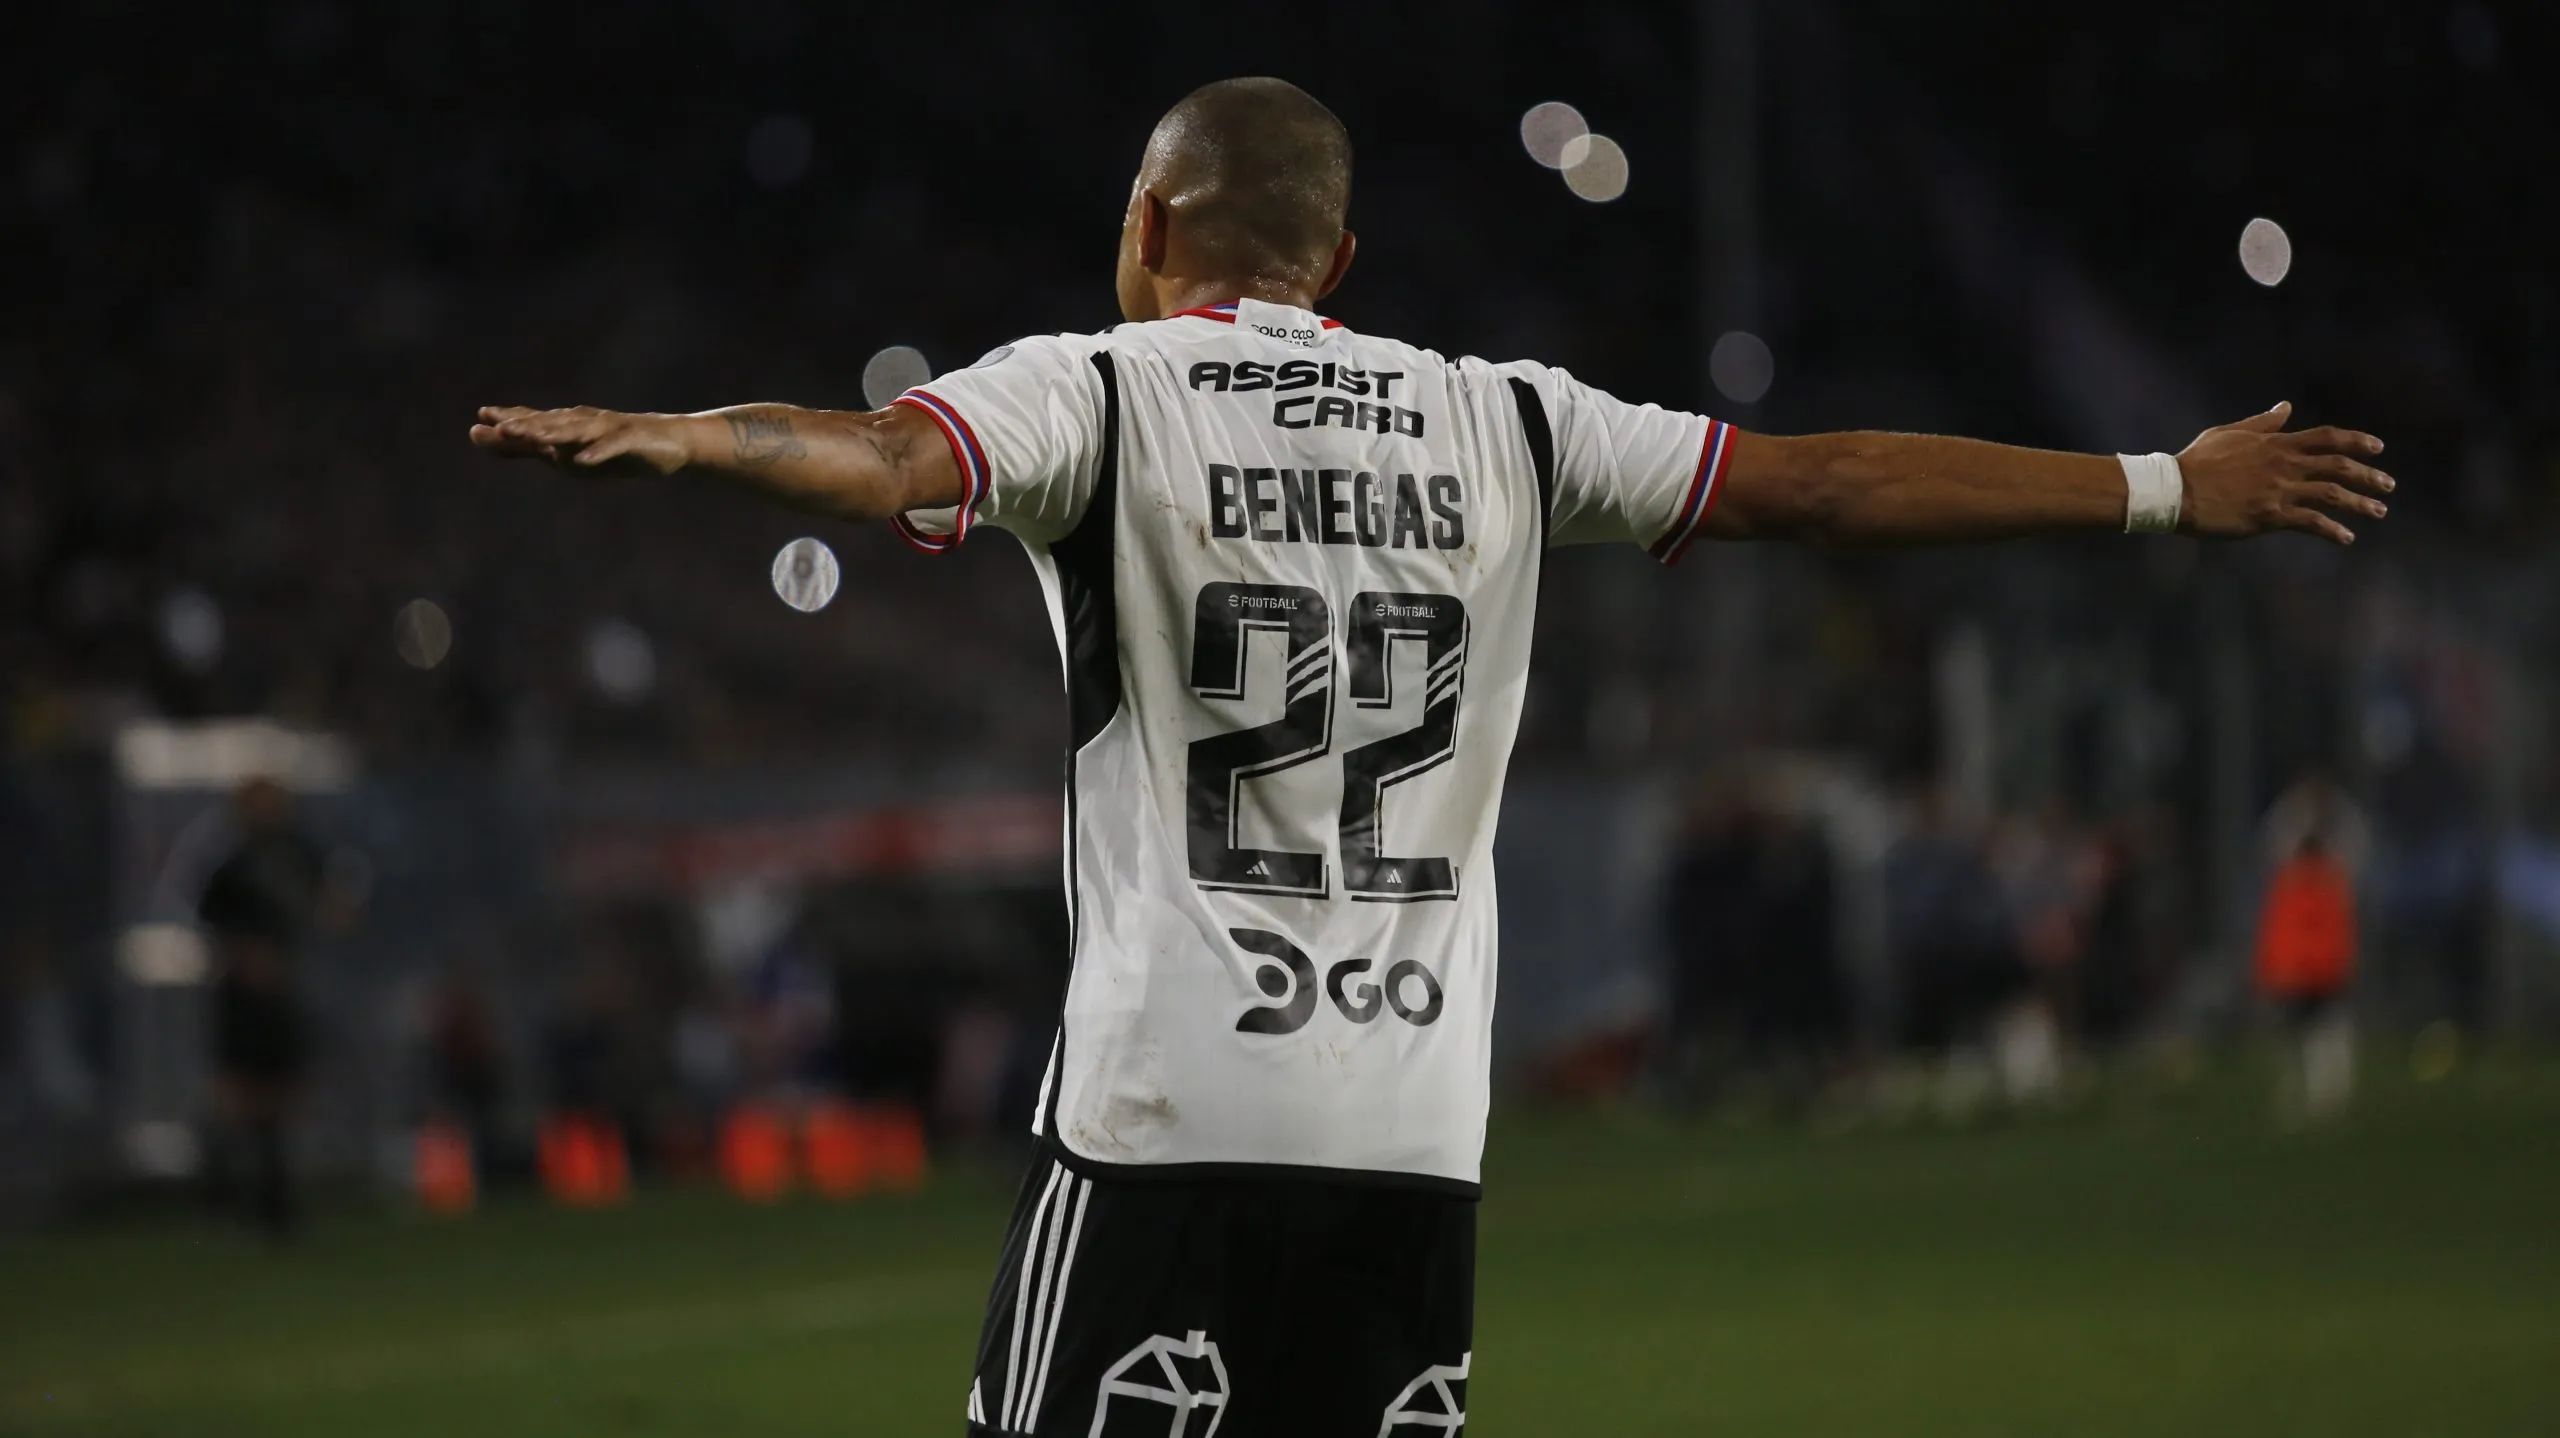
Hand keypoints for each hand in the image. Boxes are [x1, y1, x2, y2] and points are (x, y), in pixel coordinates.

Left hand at [468, 405, 692, 475]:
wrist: (672, 442)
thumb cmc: (617, 448)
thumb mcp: (570, 453)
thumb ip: (531, 448)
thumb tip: (490, 440)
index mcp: (569, 426)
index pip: (536, 420)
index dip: (511, 418)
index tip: (482, 415)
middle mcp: (585, 422)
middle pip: (551, 423)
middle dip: (526, 425)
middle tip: (499, 426)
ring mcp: (608, 430)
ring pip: (578, 431)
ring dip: (554, 433)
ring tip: (532, 437)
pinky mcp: (631, 441)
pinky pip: (612, 447)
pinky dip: (597, 452)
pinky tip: (584, 460)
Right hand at [2177, 402, 2391, 545]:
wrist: (2175, 489)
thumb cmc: (2197, 461)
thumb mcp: (2229, 433)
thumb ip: (2262, 423)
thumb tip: (2285, 408)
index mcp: (2276, 444)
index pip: (2327, 438)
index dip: (2357, 441)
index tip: (2378, 448)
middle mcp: (2285, 464)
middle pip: (2338, 465)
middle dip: (2368, 475)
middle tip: (2388, 485)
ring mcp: (2279, 490)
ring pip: (2332, 493)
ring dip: (2360, 503)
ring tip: (2378, 512)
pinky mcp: (2270, 515)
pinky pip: (2311, 522)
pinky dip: (2332, 531)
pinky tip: (2346, 538)